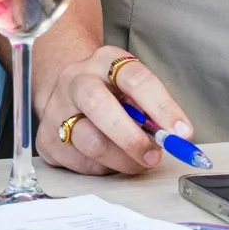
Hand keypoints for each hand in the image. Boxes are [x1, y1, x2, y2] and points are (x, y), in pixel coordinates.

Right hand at [35, 44, 194, 175]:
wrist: (68, 92)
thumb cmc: (111, 94)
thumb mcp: (132, 90)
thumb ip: (151, 111)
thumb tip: (174, 140)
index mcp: (105, 61)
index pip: (136, 79)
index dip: (162, 107)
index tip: (183, 133)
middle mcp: (76, 79)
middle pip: (99, 104)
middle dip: (131, 137)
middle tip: (154, 156)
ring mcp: (56, 107)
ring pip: (90, 141)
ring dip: (122, 160)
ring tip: (137, 162)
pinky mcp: (45, 137)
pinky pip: (79, 162)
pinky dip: (102, 168)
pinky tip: (109, 160)